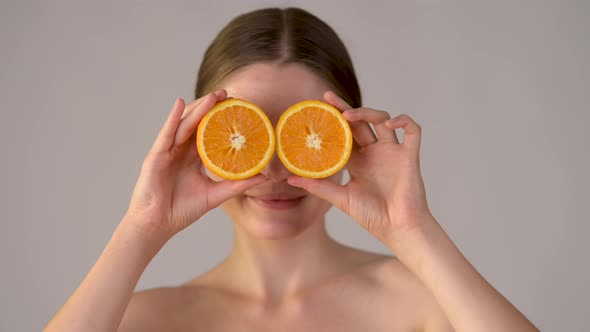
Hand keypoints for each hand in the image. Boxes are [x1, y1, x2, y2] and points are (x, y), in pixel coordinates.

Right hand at [125, 90, 265, 237]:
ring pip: (184, 124)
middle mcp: (180, 150)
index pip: (209, 132)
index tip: (238, 107)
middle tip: (228, 94)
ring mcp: (167, 151)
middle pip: (197, 123)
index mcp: (193, 158)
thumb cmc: (182, 210)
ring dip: (198, 108)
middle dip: (211, 107)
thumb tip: (264, 177)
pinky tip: (180, 104)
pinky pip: (166, 134)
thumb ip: (237, 184)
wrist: (158, 225)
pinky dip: (173, 118)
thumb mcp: (216, 195)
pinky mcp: (156, 156)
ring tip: (213, 96)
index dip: (221, 119)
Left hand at [287, 91, 432, 245]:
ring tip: (350, 115)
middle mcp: (374, 152)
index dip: (332, 119)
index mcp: (357, 160)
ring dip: (368, 112)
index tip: (317, 107)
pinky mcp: (409, 156)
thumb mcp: (340, 198)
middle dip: (344, 107)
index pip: (343, 132)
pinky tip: (390, 124)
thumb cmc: (372, 216)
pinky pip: (412, 130)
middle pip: (360, 121)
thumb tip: (289, 178)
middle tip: (328, 98)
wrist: (397, 230)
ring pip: (383, 119)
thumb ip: (318, 186)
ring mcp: (392, 152)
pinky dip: (404, 121)